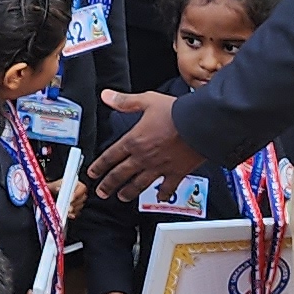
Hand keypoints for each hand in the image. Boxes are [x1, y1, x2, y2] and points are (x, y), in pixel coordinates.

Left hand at [84, 90, 202, 197]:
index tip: (93, 173)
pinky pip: (167, 188)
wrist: (200, 123)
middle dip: (109, 184)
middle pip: (121, 174)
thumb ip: (125, 101)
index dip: (99, 166)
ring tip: (122, 197)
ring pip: (139, 184)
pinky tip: (159, 197)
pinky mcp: (176, 173)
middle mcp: (144, 157)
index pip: (111, 156)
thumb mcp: (147, 100)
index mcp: (134, 140)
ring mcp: (159, 167)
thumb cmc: (176, 112)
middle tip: (102, 192)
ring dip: (129, 192)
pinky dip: (162, 194)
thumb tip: (107, 96)